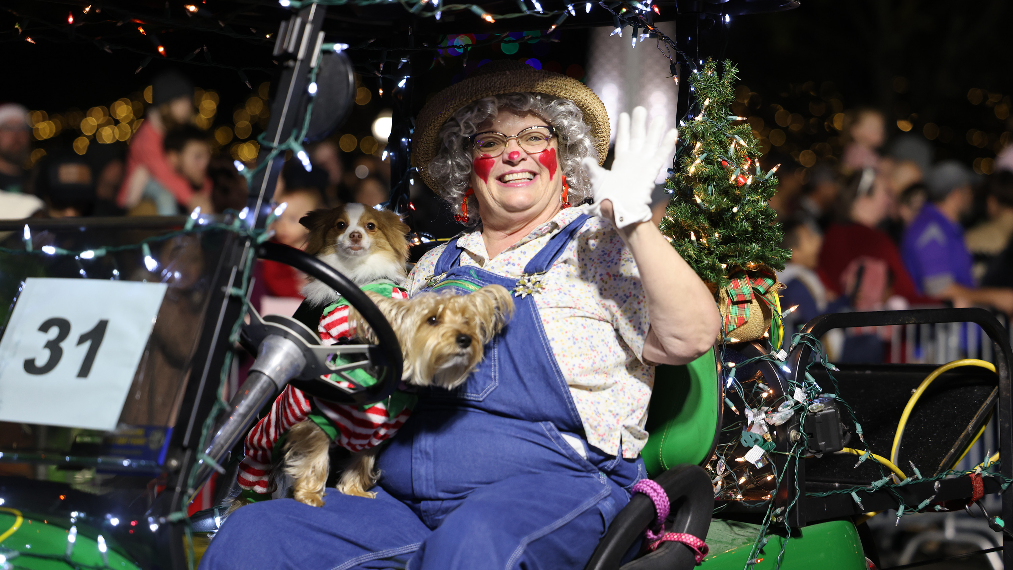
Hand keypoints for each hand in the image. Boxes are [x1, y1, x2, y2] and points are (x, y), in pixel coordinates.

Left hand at [581, 106, 677, 228]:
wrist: (619, 212)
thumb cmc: (608, 200)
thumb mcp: (597, 182)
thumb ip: (593, 169)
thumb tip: (584, 159)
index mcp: (620, 163)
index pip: (623, 141)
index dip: (624, 128)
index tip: (625, 115)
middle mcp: (633, 161)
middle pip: (637, 138)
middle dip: (639, 124)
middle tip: (641, 108)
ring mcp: (643, 165)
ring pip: (650, 144)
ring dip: (654, 131)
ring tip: (659, 117)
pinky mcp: (651, 171)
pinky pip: (660, 155)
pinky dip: (666, 144)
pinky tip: (673, 132)